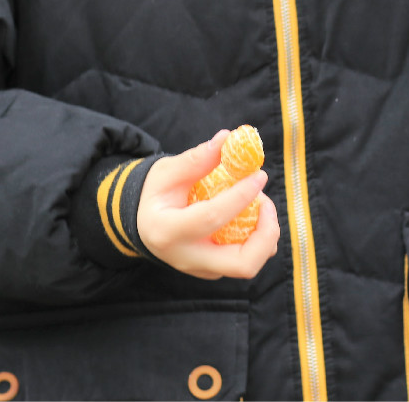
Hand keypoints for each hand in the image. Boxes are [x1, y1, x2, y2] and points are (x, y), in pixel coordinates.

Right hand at [137, 130, 280, 279]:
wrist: (142, 223)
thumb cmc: (154, 194)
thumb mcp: (166, 172)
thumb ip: (196, 159)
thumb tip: (227, 138)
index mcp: (168, 231)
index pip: (212, 218)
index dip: (241, 196)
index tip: (259, 175)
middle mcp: (187, 258)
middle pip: (241, 264)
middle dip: (266, 234)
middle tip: (266, 202)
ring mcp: (201, 269)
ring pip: (247, 266)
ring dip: (264, 235)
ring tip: (259, 203)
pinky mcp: (212, 270)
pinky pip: (243, 260)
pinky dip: (257, 238)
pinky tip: (251, 213)